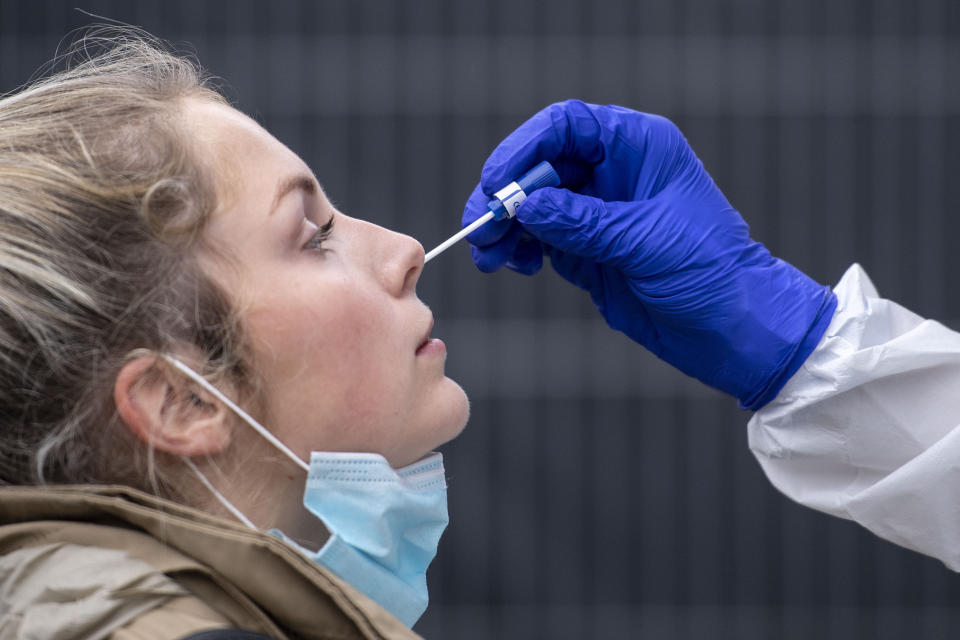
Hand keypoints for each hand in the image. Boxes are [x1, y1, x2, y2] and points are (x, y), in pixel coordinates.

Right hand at [462, 100, 836, 408]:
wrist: (735, 331)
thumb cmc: (712, 273)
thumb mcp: (645, 242)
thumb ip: (583, 223)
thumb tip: (525, 205)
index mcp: (639, 149)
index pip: (567, 126)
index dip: (524, 147)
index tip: (497, 181)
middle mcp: (614, 175)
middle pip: (540, 166)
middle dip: (505, 193)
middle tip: (482, 226)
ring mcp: (598, 214)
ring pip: (532, 205)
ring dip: (505, 226)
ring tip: (491, 255)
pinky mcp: (588, 251)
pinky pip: (539, 240)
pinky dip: (520, 250)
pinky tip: (518, 265)